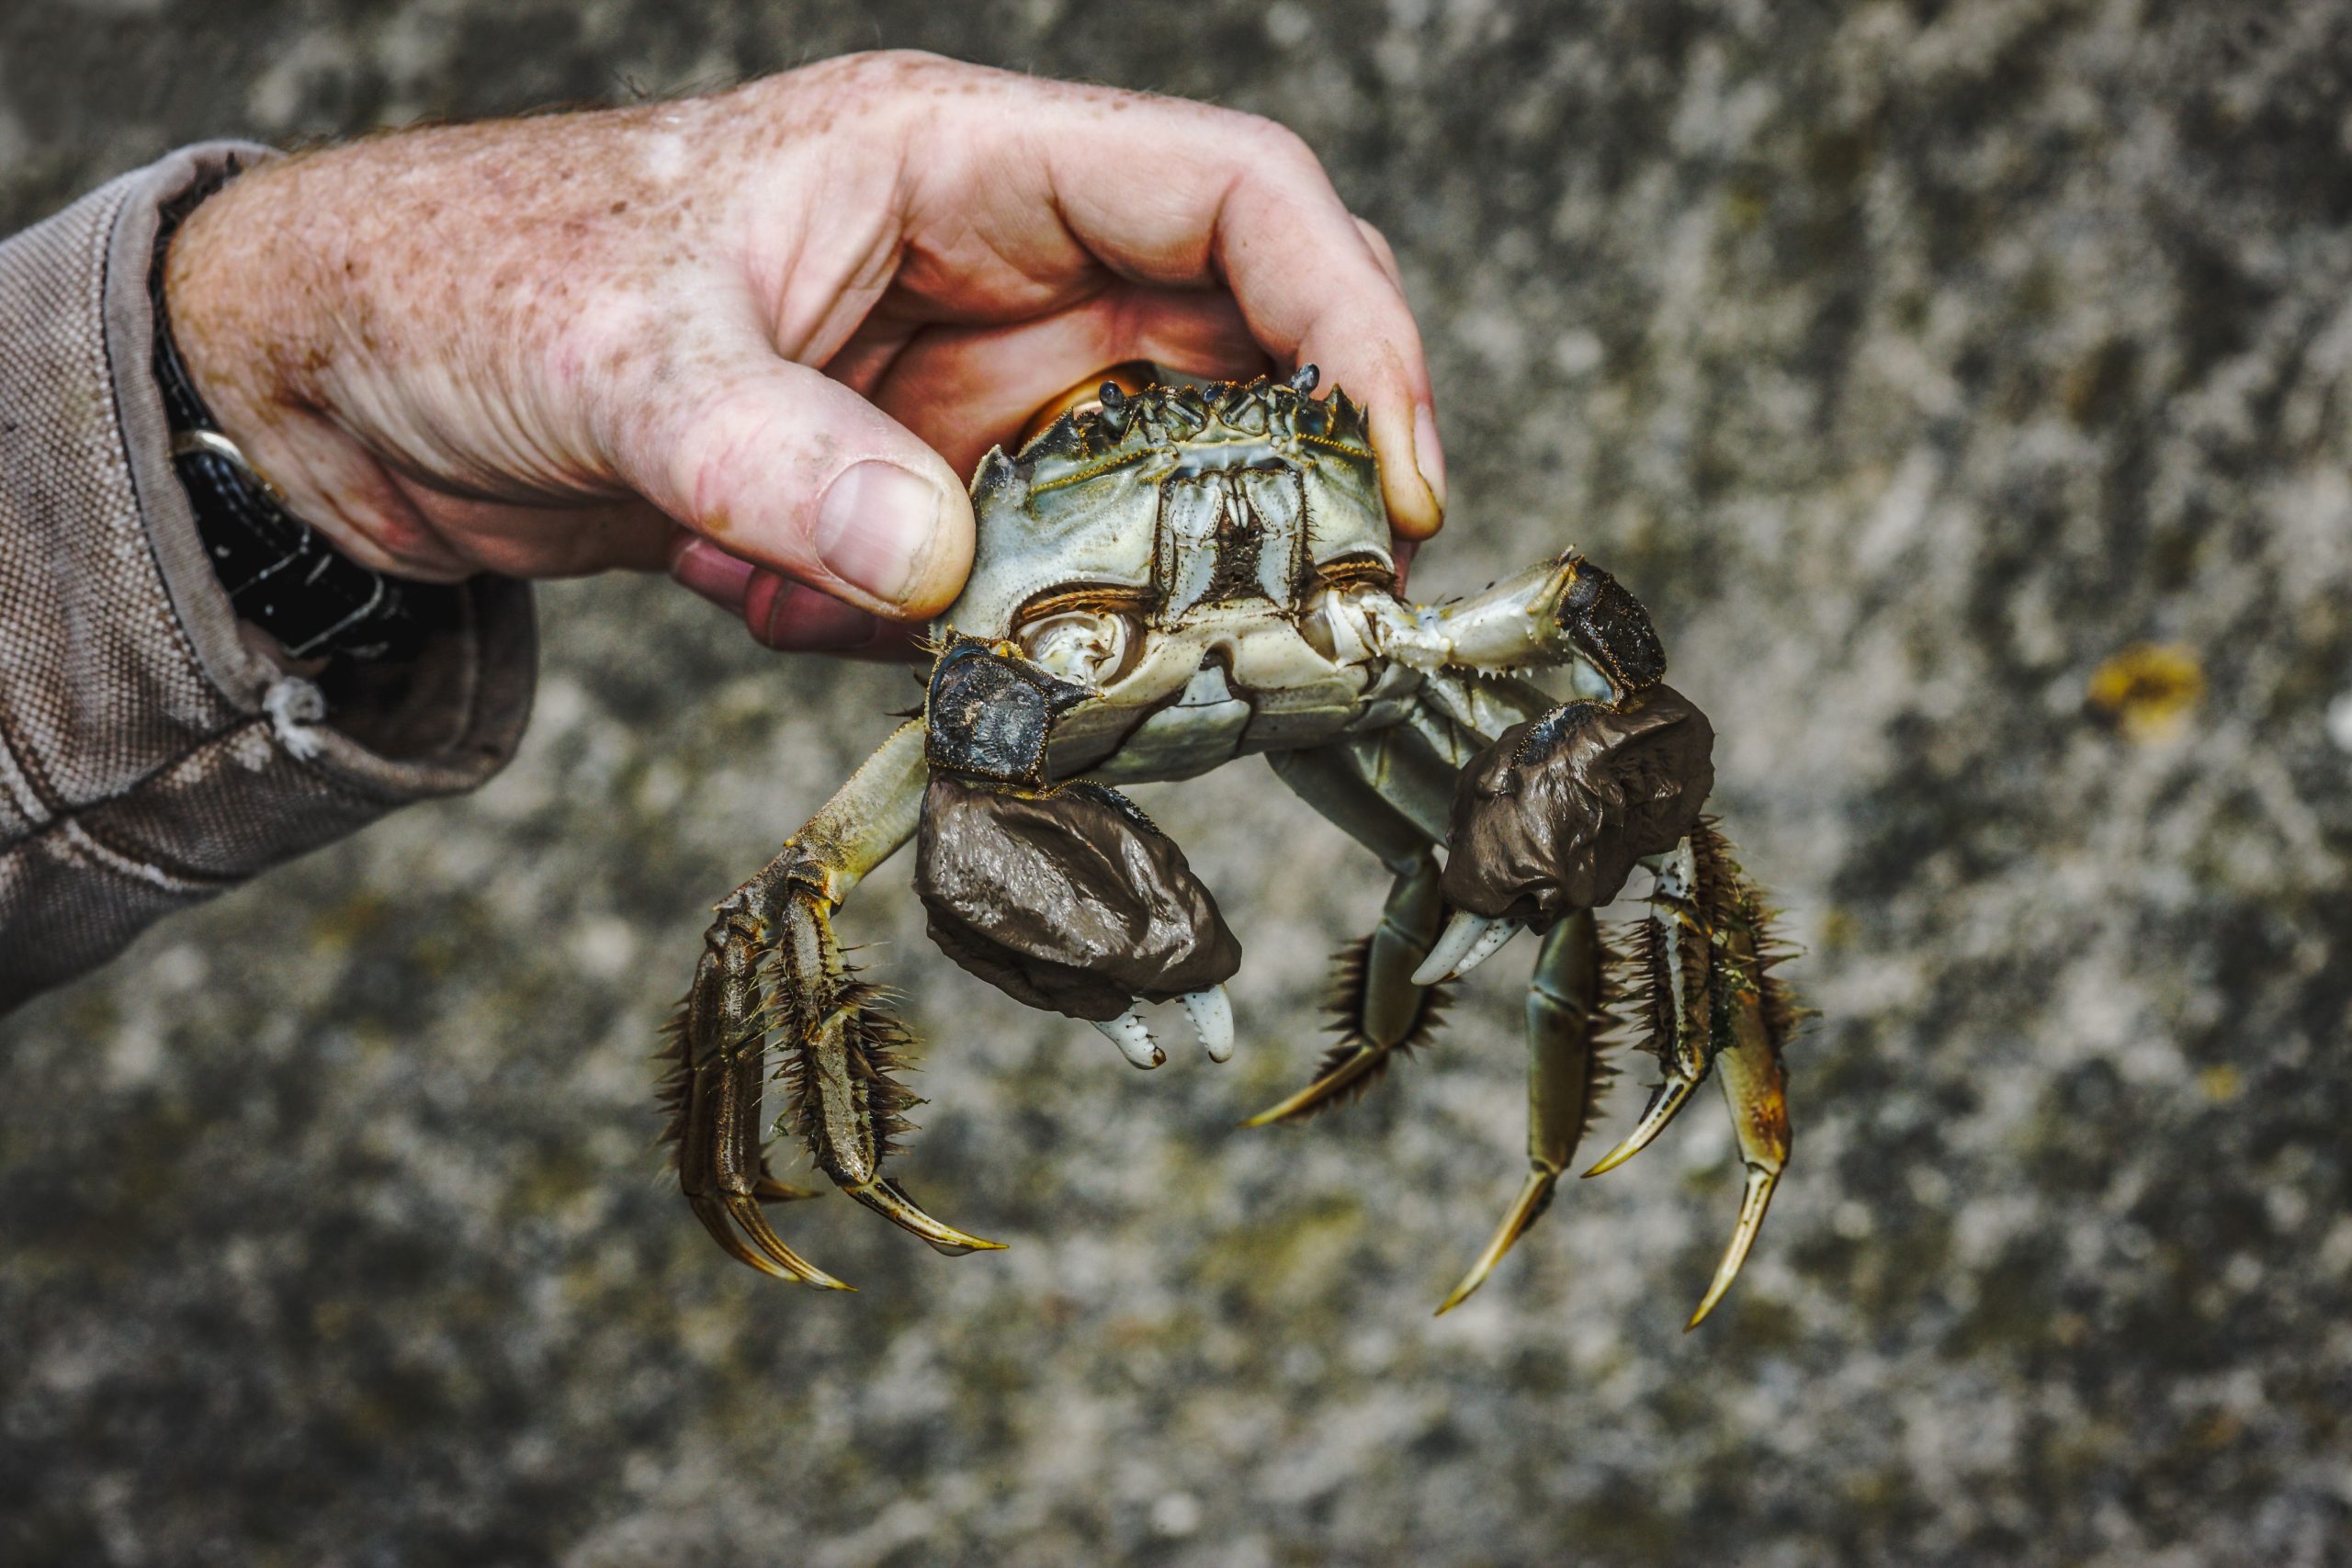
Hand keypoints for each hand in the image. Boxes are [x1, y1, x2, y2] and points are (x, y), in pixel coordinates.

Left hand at [164, 50, 1444, 652]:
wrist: (348, 378)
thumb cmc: (473, 285)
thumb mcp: (624, 364)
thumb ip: (781, 464)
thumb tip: (944, 570)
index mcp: (957, 162)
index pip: (1233, 200)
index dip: (1351, 319)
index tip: (1400, 474)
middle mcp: (988, 270)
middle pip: (1230, 356)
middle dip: (1284, 488)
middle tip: (1306, 625)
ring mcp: (952, 389)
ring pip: (1131, 489)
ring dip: (1110, 598)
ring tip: (1031, 670)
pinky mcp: (901, 493)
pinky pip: (1010, 580)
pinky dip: (962, 643)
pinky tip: (804, 630)